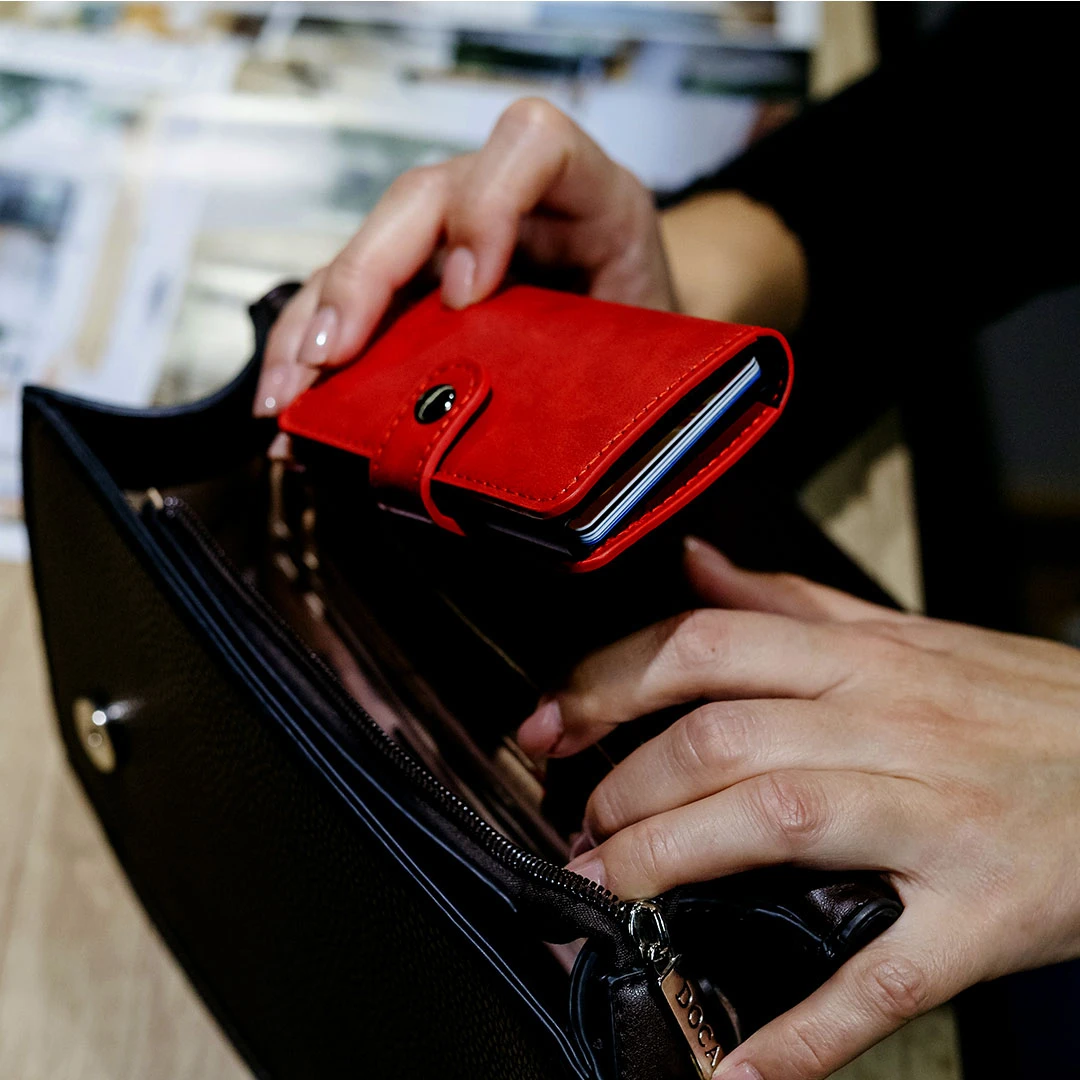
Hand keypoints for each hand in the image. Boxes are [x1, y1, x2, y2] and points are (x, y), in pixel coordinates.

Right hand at [253, 97, 674, 415]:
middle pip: (419, 200)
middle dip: (364, 277)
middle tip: (331, 357)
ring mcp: (458, 239)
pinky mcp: (423, 283)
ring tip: (288, 394)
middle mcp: (510, 203)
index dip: (490, 205)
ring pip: (368, 247)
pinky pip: (353, 297)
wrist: (647, 348)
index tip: (467, 294)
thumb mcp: (650, 348)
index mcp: (590, 198)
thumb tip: (538, 445)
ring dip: (315, 321)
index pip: (536, 145)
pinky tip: (290, 397)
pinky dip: (312, 346)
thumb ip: (612, 362)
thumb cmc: (651, 341)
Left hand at [518, 536, 1079, 1078]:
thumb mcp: (906, 632)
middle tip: (580, 828)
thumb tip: (695, 563)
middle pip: (721, 736)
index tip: (553, 723)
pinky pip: (883, 973)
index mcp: (862, 658)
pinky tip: (738, 1063)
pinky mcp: (983, 912)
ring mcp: (935, 817)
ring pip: (777, 816)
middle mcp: (889, 724)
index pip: (704, 645)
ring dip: (672, 856)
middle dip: (623, 785)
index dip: (609, 682)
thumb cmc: (1025, 706)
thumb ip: (789, 600)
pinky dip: (805, 1025)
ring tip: (610, 893)